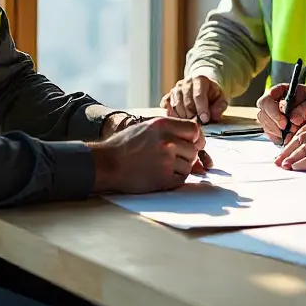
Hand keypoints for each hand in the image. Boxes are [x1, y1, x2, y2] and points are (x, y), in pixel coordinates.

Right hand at [91, 116, 211, 193]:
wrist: (108, 164)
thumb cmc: (125, 146)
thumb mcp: (147, 128)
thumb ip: (171, 132)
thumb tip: (197, 145)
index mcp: (163, 125)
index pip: (195, 129)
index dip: (195, 138)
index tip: (191, 144)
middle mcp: (167, 141)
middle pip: (194, 150)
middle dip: (187, 155)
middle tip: (172, 158)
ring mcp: (166, 160)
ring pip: (189, 166)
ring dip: (180, 168)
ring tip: (161, 166)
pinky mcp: (164, 178)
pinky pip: (181, 179)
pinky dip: (174, 179)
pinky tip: (159, 174)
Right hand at [160, 74, 226, 122]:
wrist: (201, 85)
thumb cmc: (211, 93)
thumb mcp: (220, 98)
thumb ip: (220, 106)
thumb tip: (213, 115)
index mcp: (199, 79)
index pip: (198, 95)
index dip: (201, 109)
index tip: (205, 120)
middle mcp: (185, 82)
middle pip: (186, 102)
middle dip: (193, 116)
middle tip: (198, 125)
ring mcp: (175, 89)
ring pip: (175, 105)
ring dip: (183, 117)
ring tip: (190, 123)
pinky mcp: (169, 95)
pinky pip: (167, 106)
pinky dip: (171, 114)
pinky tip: (178, 120)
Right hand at [256, 83, 305, 144]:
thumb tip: (293, 118)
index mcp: (285, 91)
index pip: (268, 97)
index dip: (272, 109)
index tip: (284, 121)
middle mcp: (278, 103)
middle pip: (263, 112)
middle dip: (274, 123)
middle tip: (288, 130)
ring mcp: (276, 117)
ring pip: (265, 124)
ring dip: (277, 132)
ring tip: (293, 134)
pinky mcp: (278, 129)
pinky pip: (271, 135)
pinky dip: (279, 138)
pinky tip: (290, 138)